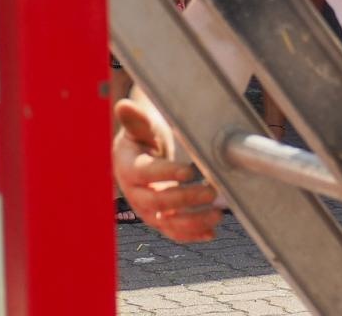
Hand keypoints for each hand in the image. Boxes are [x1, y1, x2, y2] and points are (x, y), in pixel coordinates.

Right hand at [112, 99, 222, 241]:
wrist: (141, 157)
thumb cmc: (143, 138)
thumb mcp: (141, 127)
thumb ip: (135, 119)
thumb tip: (123, 105)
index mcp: (128, 168)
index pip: (145, 174)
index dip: (166, 174)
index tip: (189, 171)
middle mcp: (135, 194)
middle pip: (158, 202)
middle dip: (186, 198)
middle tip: (211, 191)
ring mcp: (147, 211)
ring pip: (167, 223)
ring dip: (193, 222)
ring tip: (217, 215)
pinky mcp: (159, 220)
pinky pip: (174, 232)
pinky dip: (192, 234)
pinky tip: (211, 232)